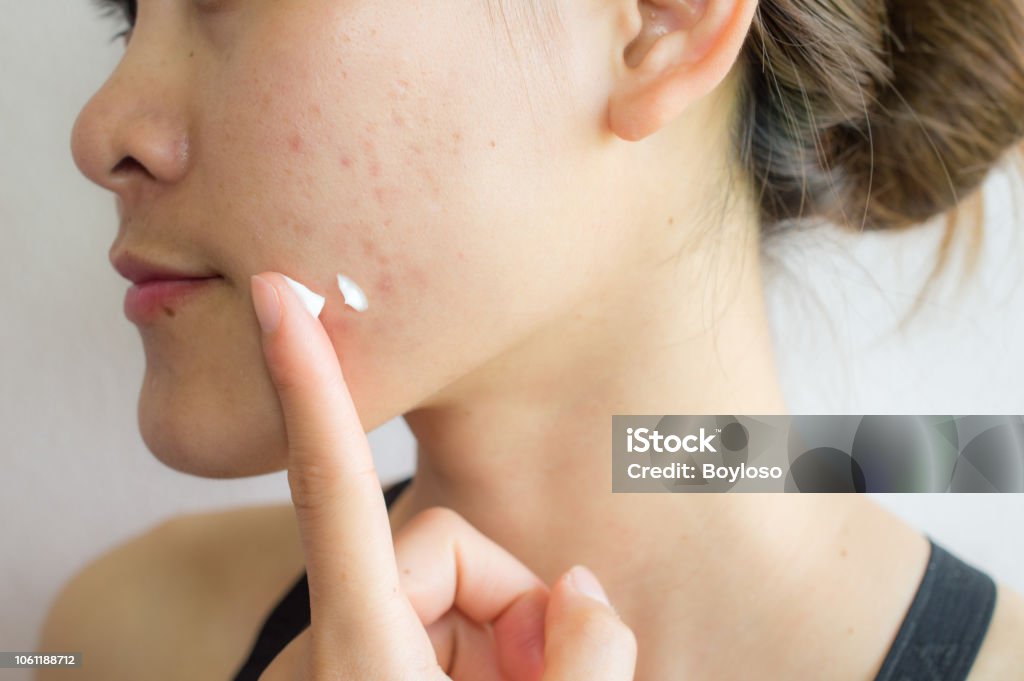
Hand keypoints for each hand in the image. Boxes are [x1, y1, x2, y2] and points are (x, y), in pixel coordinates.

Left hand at [249, 272, 636, 680]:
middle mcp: (325, 649)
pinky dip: (469, 657)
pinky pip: (424, 623)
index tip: (275, 299)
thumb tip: (581, 589)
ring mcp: (331, 664)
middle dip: (506, 604)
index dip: (310, 381)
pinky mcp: (347, 676)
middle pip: (440, 544)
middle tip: (537, 675)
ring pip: (441, 584)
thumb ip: (589, 655)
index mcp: (357, 657)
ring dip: (495, 642)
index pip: (334, 484)